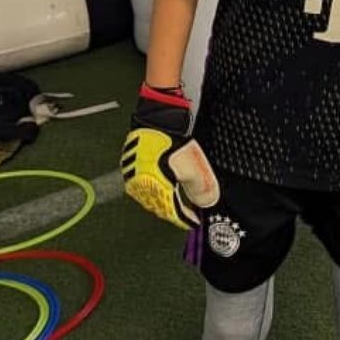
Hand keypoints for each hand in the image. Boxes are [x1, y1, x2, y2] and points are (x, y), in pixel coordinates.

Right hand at [120, 85, 218, 228]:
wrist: (158, 118)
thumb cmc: (173, 140)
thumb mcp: (193, 167)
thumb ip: (201, 188)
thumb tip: (206, 203)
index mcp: (154, 191)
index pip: (173, 212)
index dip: (186, 218)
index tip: (195, 222)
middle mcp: (141, 187)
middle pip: (162, 206)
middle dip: (176, 210)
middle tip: (190, 212)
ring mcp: (135, 176)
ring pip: (153, 195)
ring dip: (167, 199)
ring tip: (180, 201)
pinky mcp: (133, 165)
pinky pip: (147, 183)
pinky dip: (159, 187)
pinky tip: (167, 184)